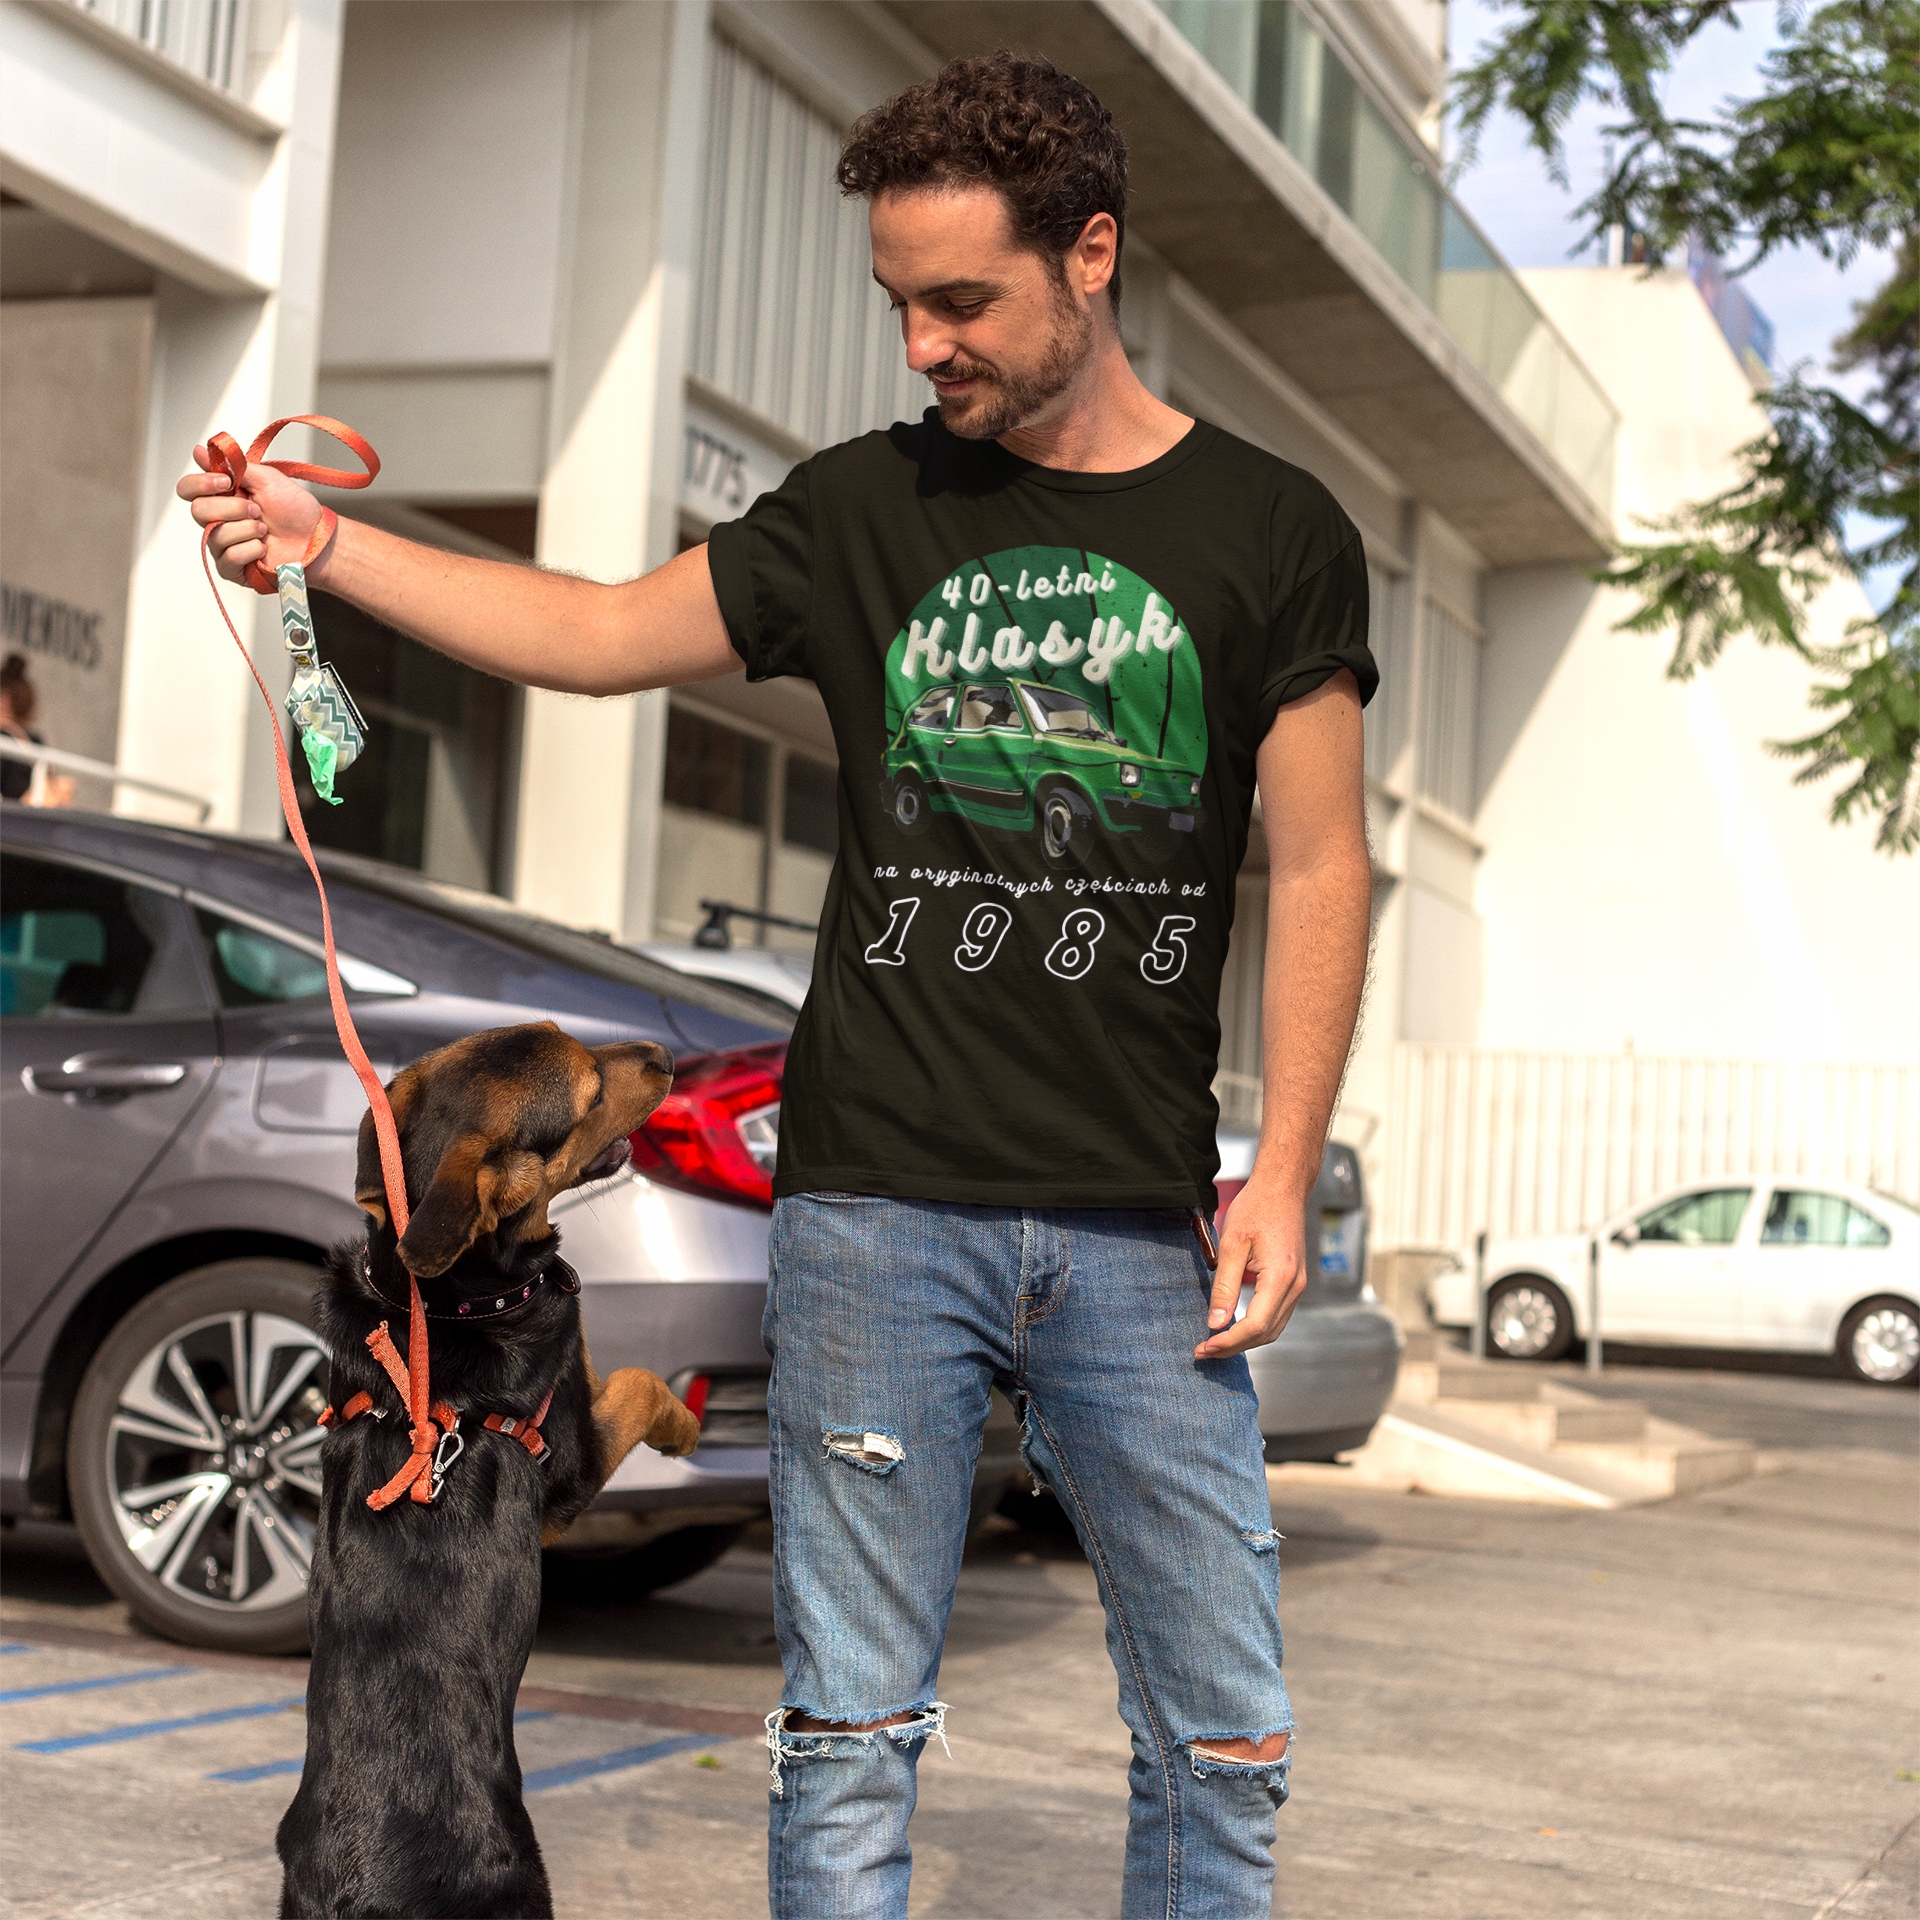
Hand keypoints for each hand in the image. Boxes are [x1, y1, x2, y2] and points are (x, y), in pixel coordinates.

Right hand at [176, 443, 326, 587]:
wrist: (316, 538)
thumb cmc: (295, 510)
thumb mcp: (266, 479)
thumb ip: (233, 466)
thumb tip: (199, 451)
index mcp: (222, 496)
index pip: (188, 489)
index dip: (201, 484)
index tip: (226, 482)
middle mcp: (218, 519)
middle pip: (198, 511)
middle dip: (232, 509)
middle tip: (257, 510)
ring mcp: (223, 545)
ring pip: (215, 535)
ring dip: (247, 529)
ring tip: (265, 530)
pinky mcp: (232, 568)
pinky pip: (228, 558)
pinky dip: (250, 550)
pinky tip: (263, 548)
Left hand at [1195, 1173, 1309, 1358]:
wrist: (1282, 1189)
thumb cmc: (1256, 1208)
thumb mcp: (1232, 1244)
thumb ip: (1224, 1286)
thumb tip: (1215, 1323)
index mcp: (1281, 1278)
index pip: (1254, 1326)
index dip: (1228, 1342)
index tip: (1204, 1347)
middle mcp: (1295, 1287)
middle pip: (1265, 1334)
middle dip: (1234, 1347)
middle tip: (1203, 1351)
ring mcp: (1298, 1286)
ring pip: (1273, 1329)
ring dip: (1245, 1341)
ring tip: (1214, 1343)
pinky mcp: (1294, 1283)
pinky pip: (1276, 1316)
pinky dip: (1255, 1328)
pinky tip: (1233, 1326)